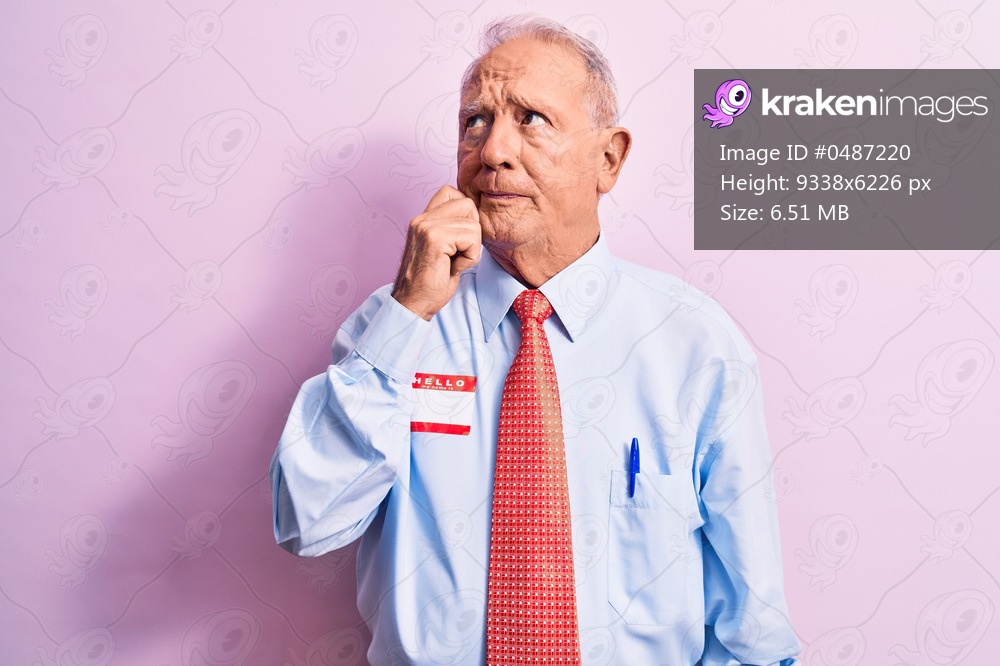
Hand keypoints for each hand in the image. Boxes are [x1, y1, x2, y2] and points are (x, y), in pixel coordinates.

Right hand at [391, 185, 481, 319]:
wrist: (414, 304)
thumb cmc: (430, 282)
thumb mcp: (442, 248)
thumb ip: (451, 228)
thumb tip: (476, 217)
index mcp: (423, 219)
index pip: (451, 192)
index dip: (465, 213)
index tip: (460, 238)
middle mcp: (422, 218)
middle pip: (467, 204)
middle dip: (473, 229)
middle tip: (459, 252)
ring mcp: (427, 227)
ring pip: (473, 224)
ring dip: (472, 248)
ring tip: (454, 262)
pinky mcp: (434, 239)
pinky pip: (472, 239)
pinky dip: (470, 257)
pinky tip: (454, 268)